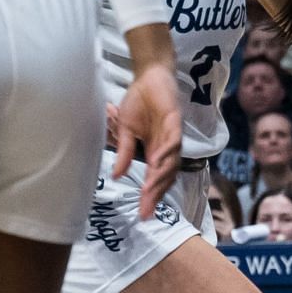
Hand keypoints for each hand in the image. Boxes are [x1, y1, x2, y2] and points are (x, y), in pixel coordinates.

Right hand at [111, 63, 182, 219]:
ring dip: (160, 178)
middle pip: (165, 176)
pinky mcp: (174, 121)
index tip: (142, 215)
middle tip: (146, 212)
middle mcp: (168, 148)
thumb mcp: (126, 131)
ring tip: (149, 193)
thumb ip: (125, 153)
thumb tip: (117, 175)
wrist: (149, 77)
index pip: (155, 179)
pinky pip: (173, 140)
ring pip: (170, 162)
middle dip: (155, 195)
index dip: (150, 197)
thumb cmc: (139, 103)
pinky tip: (157, 163)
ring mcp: (173, 135)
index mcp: (156, 151)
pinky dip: (166, 152)